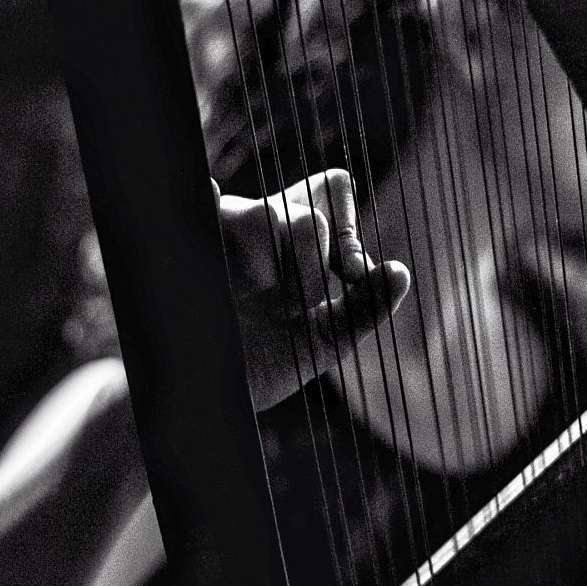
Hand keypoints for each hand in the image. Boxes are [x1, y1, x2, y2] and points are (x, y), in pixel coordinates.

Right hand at [216, 168, 410, 411]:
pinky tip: (213, 198)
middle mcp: (258, 223)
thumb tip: (400, 272)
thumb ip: (365, 307)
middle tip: (292, 310)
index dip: (349, 230)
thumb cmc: (263, 362)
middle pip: (309, 218)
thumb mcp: (324, 338)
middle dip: (313, 269)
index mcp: (293, 233)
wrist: (210, 398)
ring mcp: (220, 231)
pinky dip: (209, 201)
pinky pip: (203, 204)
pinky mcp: (185, 246)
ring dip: (272, 271)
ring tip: (251, 305)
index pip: (334, 187)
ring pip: (266, 216)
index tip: (353, 274)